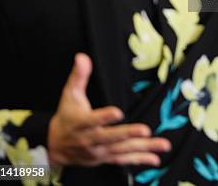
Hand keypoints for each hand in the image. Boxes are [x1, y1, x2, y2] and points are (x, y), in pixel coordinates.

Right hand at [48, 53, 170, 166]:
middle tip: (145, 130)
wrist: (56, 146)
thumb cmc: (67, 116)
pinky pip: (124, 160)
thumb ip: (78, 76)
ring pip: (122, 150)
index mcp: (81, 123)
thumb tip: (82, 57)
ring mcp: (99, 152)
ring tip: (161, 144)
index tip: (117, 112)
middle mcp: (91, 140)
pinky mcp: (106, 158)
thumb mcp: (69, 95)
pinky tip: (155, 159)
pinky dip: (140, 160)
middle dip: (127, 134)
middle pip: (110, 138)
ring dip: (143, 148)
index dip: (104, 117)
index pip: (92, 120)